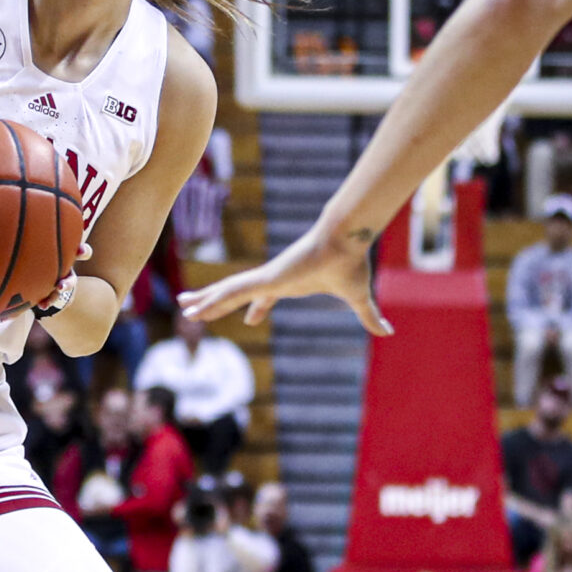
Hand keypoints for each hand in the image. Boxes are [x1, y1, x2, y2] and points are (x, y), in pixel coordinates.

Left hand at [179, 225, 389, 333]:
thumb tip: (388, 332)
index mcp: (290, 283)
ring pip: (228, 292)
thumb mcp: (359, 298)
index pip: (268, 297)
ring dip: (205, 300)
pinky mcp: (264, 277)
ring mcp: (265, 277)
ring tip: (183, 307)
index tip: (253, 319)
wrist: (345, 240)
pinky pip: (232, 292)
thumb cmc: (349, 263)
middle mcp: (273, 279)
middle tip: (199, 310)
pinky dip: (212, 299)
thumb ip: (369, 316)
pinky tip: (194, 306)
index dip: (259, 308)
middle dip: (218, 302)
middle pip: (239, 293)